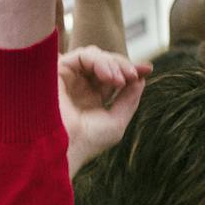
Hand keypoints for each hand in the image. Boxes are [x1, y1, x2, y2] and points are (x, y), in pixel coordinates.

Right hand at [58, 47, 149, 172]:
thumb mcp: (116, 122)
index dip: (130, 69)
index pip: (112, 76)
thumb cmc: (86, 143)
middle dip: (123, 65)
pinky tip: (108, 76)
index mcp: (89, 100)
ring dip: (113, 63)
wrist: (62, 148)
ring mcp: (67, 79)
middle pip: (104, 62)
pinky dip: (100, 61)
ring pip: (94, 56)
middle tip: (134, 75)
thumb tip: (140, 79)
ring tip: (120, 80)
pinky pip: (83, 55)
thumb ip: (129, 100)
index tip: (147, 69)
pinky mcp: (57, 71)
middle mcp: (77, 87)